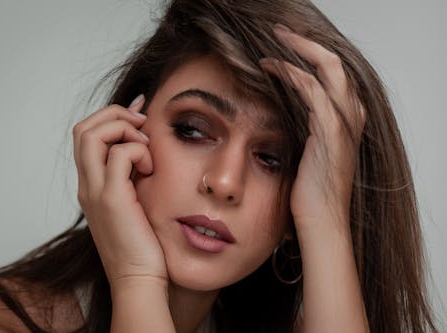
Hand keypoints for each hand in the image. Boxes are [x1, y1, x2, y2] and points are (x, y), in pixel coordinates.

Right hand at [73, 95, 167, 288]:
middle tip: (142, 123)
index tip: (140, 113)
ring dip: (123, 128)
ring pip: (92, 134)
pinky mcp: (111, 199)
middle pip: (83, 128)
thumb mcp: (134, 203)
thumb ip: (132, 176)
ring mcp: (95, 191)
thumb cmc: (142, 244)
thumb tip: (145, 149)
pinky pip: (119, 155)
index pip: (86, 136)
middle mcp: (87, 185)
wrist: (138, 280)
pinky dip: (138, 150)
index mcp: (91, 185)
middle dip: (114, 114)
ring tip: (145, 144)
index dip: (111, 116)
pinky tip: (150, 168)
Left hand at [260, 24, 365, 233]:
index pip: (332, 73)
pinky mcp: (331, 133)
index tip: (283, 47)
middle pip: (334, 63)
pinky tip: (271, 67)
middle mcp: (350, 116)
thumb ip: (304, 127)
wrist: (321, 222)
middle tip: (280, 32)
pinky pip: (313, 91)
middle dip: (305, 42)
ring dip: (298, 50)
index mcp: (345, 120)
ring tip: (273, 41)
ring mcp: (344, 124)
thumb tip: (282, 110)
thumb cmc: (310, 192)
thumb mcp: (307, 151)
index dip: (309, 55)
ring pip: (328, 69)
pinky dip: (293, 74)